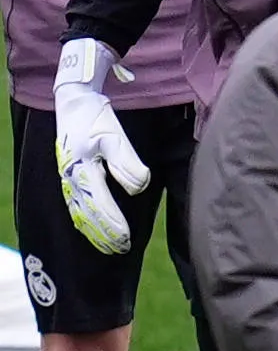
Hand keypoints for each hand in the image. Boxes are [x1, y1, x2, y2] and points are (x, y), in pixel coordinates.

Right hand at [52, 41, 148, 255]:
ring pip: (79, 211)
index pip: (98, 203)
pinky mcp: (69, 174)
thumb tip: (137, 188)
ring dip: (94, 230)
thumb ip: (125, 163)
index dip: (111, 223)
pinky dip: (85, 219)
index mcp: (81, 169)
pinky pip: (75, 204)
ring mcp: (67, 177)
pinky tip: (93, 229)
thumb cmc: (96, 118)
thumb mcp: (114, 137)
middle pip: (87, 213)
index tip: (125, 238)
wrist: (74, 102)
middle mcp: (70, 177)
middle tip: (121, 249)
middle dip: (103, 233)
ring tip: (110, 246)